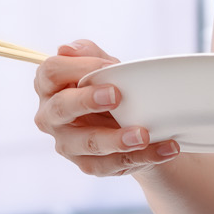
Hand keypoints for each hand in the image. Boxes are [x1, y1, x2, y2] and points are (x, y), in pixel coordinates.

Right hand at [32, 38, 180, 175]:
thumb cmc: (107, 88)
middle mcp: (50, 116)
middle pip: (61, 108)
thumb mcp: (101, 66)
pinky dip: (142, 157)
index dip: (77, 67)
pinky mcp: (87, 164)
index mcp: (49, 86)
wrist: (126, 122)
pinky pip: (112, 164)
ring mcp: (67, 143)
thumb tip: (67, 49)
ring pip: (88, 143)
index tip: (106, 67)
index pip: (51, 71)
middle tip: (117, 96)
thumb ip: (87, 53)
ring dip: (117, 139)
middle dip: (87, 101)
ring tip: (144, 134)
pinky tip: (165, 148)